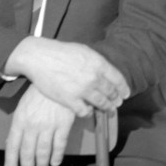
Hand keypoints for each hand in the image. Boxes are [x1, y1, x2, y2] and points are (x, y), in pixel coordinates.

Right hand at [3, 38, 128, 115]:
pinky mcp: (70, 100)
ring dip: (107, 108)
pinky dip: (88, 113)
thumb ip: (97, 62)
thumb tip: (107, 71)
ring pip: (101, 104)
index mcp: (99, 63)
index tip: (125, 94)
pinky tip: (89, 112)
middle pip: (111, 93)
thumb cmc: (62, 52)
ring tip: (109, 111)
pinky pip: (84, 111)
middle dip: (116, 100)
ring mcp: (82, 90)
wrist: (40, 57)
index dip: (123, 88)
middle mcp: (93, 77)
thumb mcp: (85, 51)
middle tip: (117, 104)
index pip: (118, 79)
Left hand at [3, 84, 76, 165]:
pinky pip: (60, 144)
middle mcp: (32, 125)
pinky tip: (55, 162)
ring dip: (41, 165)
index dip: (10, 162)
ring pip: (43, 151)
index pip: (12, 146)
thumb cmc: (39, 93)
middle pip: (28, 152)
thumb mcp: (24, 106)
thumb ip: (19, 126)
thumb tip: (12, 144)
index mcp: (20, 120)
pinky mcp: (64, 123)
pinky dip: (57, 155)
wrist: (58, 76)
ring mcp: (49, 124)